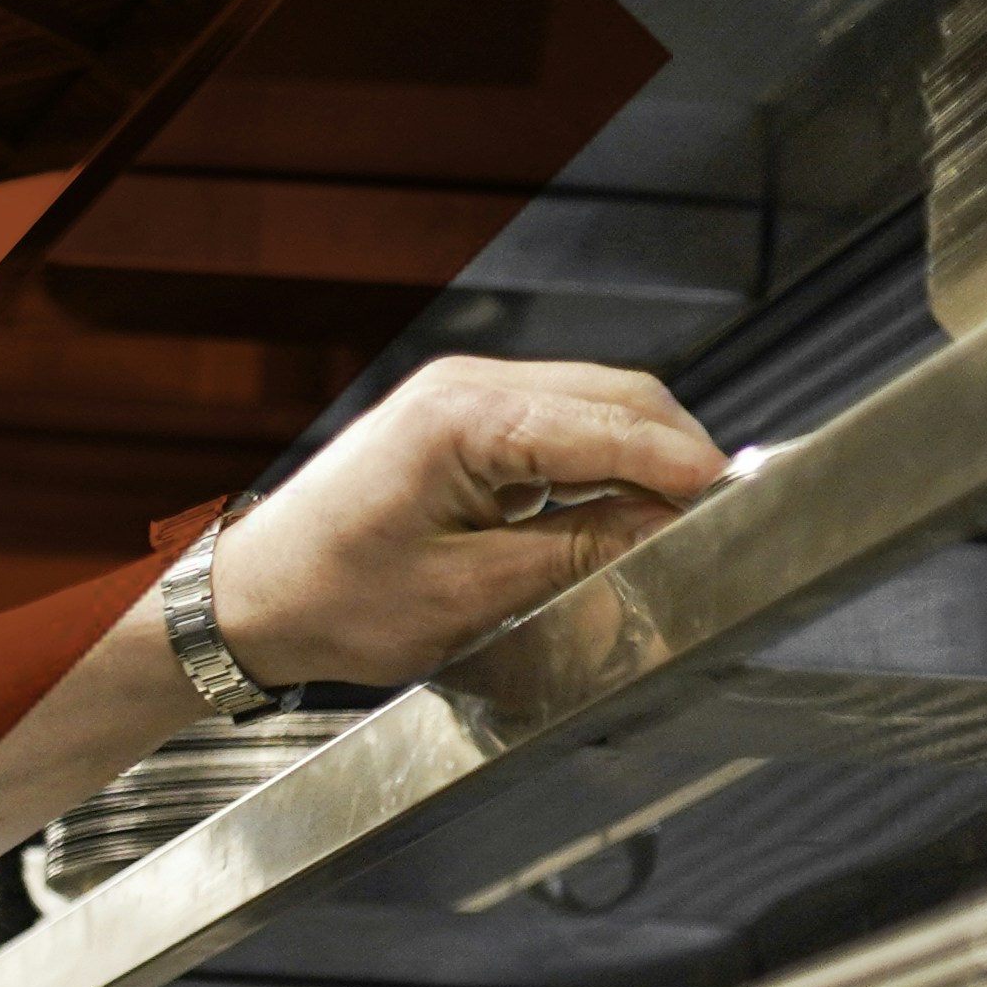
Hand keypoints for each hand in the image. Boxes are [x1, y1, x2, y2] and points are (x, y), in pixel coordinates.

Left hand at [209, 357, 727, 694]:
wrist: (249, 598)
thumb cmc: (331, 601)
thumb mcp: (467, 597)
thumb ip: (575, 554)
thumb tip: (663, 530)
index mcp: (460, 418)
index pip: (606, 425)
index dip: (681, 462)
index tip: (736, 496)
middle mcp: (465, 385)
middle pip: (616, 397)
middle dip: (675, 452)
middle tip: (721, 515)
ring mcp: (463, 394)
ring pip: (594, 405)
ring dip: (642, 455)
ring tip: (679, 519)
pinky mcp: (462, 418)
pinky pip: (558, 423)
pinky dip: (600, 460)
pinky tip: (622, 509)